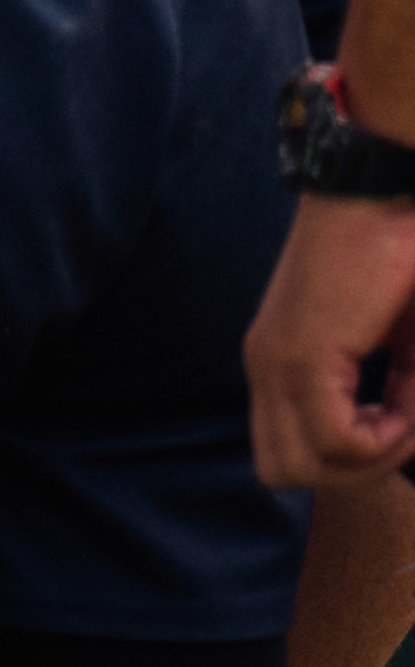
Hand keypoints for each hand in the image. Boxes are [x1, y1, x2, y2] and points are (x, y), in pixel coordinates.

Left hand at [263, 192, 414, 487]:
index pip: (287, 451)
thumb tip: (405, 432)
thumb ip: (395, 390)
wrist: (378, 195)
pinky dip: (387, 436)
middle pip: (284, 471)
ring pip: (302, 467)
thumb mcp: (398, 340)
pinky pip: (338, 439)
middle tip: (403, 431)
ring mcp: (276, 362)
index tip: (400, 421)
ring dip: (372, 457)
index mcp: (279, 362)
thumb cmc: (397, 257)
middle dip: (355, 471)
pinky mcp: (303, 355)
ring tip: (409, 414)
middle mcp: (266, 367)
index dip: (350, 457)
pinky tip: (410, 401)